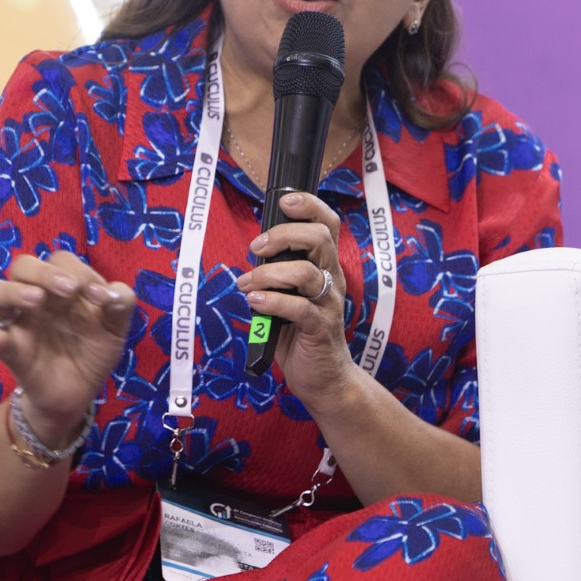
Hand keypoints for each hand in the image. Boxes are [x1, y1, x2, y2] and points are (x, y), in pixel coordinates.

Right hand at [0, 251, 135, 446]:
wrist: (80, 392)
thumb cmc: (93, 349)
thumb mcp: (115, 327)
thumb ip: (121, 304)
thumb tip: (115, 293)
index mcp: (60, 287)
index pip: (60, 261)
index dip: (80, 271)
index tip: (99, 295)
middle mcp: (35, 298)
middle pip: (23, 266)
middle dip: (45, 272)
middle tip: (69, 290)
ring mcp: (18, 323)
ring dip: (13, 290)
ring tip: (36, 299)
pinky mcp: (11, 353)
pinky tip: (2, 340)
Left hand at [238, 191, 357, 407]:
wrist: (324, 380)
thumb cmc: (301, 335)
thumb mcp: (290, 296)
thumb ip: (278, 274)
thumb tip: (254, 255)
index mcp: (326, 267)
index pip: (327, 224)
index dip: (309, 205)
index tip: (284, 201)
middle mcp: (333, 280)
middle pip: (319, 238)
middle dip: (283, 235)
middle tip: (257, 247)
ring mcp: (329, 304)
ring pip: (305, 272)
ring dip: (267, 274)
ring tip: (247, 284)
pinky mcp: (320, 328)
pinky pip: (297, 308)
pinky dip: (271, 301)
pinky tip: (254, 303)